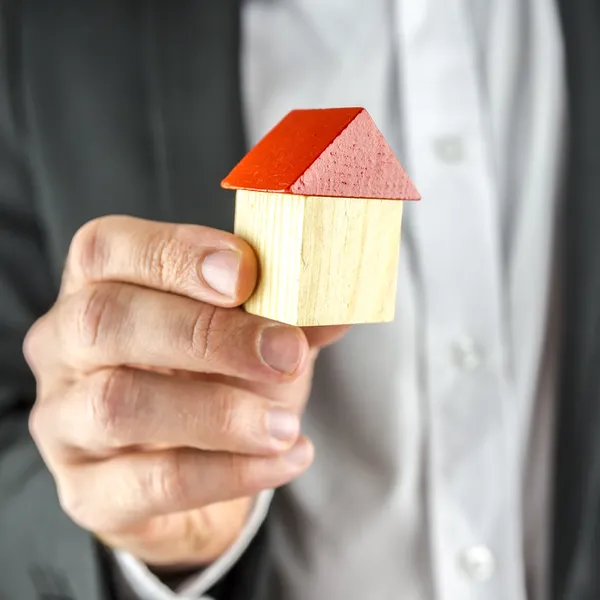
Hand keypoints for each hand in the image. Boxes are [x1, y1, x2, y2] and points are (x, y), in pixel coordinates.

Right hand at [24, 216, 345, 567]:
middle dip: (206, 335)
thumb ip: (286, 314)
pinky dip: (229, 472)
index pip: (107, 248)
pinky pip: (150, 482)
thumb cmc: (217, 378)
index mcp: (97, 287)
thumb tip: (336, 306)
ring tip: (287, 423)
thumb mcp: (253, 333)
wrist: (197, 467)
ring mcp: (63, 421)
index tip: (246, 275)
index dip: (175, 255)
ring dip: (219, 412)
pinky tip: (285, 459)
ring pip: (119, 405)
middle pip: (105, 320)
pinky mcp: (85, 491)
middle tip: (283, 354)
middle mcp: (63, 346)